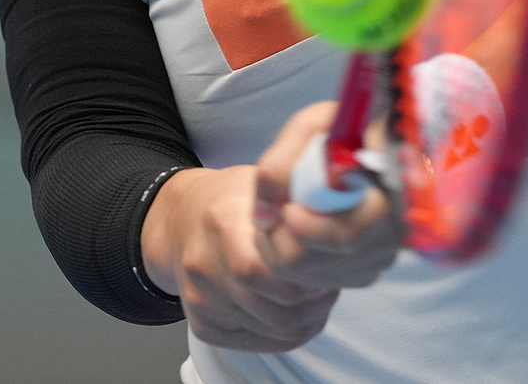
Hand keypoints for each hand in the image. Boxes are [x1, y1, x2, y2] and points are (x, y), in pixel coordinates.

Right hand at [142, 103, 404, 351]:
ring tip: (314, 293)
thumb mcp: (263, 184)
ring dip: (306, 317)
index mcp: (221, 223)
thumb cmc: (232, 200)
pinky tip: (292, 308)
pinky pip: (258, 342)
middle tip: (327, 283)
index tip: (327, 263)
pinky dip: (285, 331)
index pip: (267, 270)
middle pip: (275, 307)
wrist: (181, 220)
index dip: (309, 275)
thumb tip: (346, 225)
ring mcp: (200, 299)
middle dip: (314, 300)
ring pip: (273, 329)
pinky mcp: (202, 324)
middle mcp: (203, 265)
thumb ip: (298, 204)